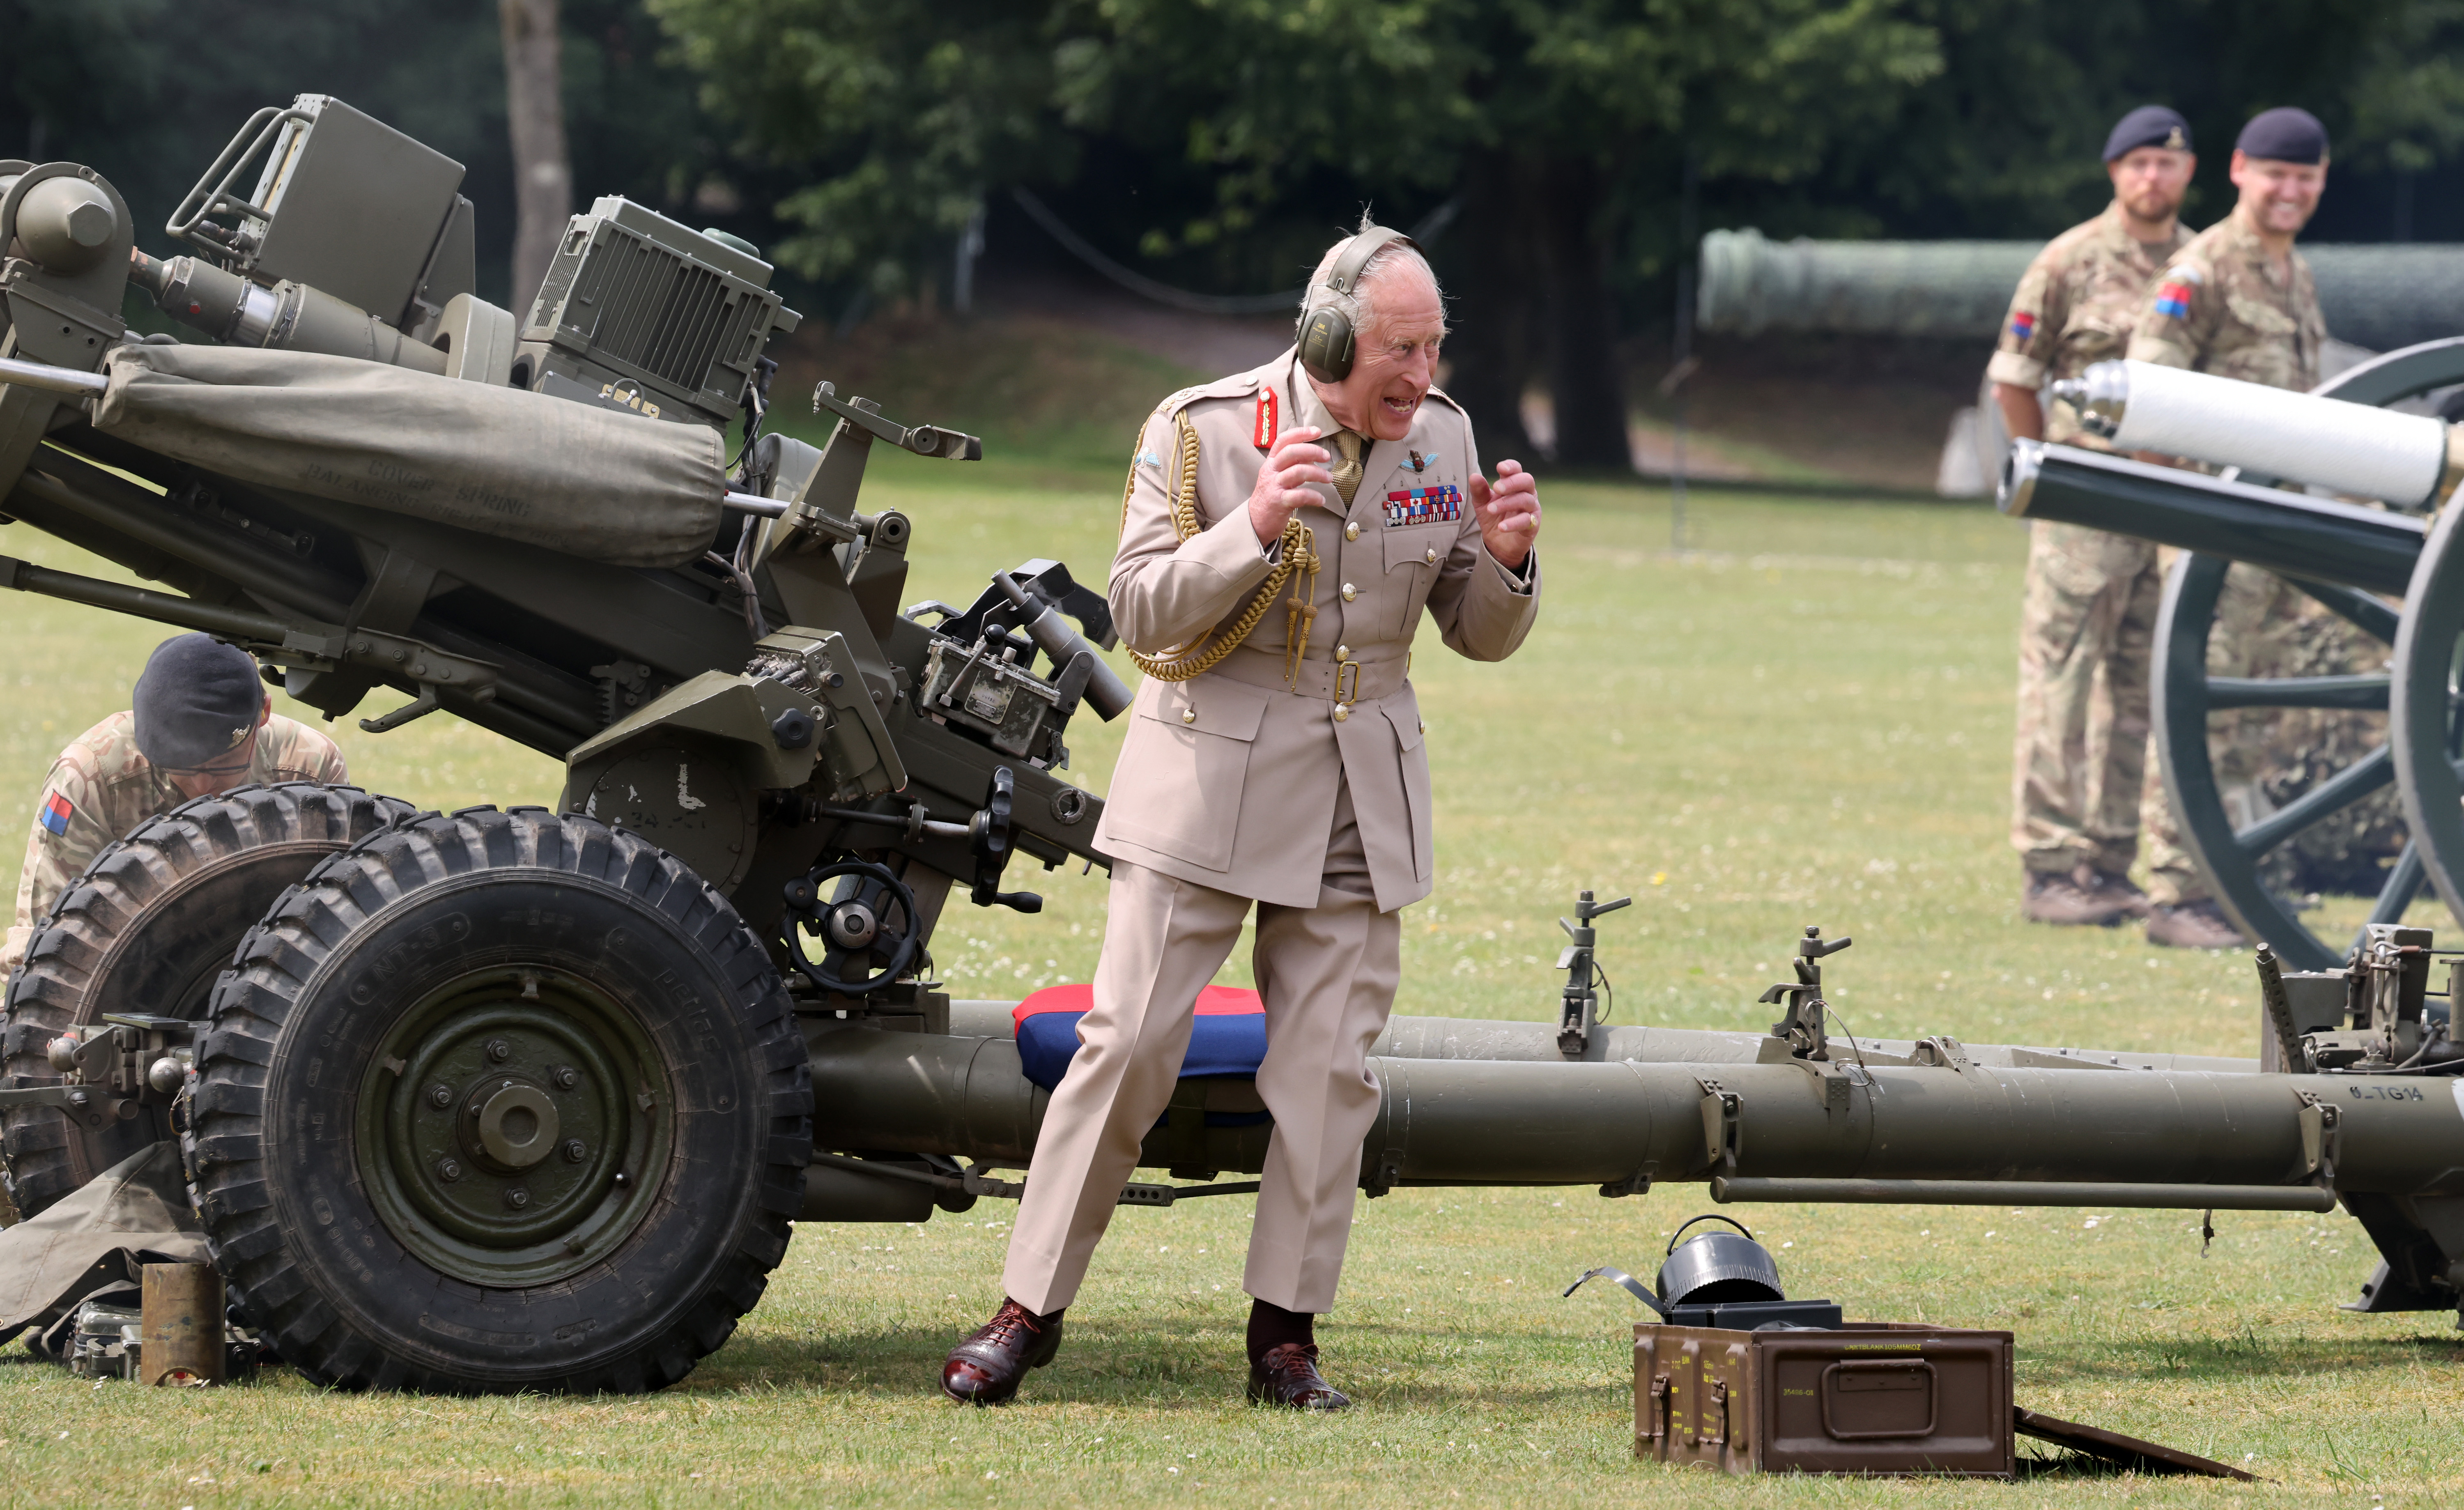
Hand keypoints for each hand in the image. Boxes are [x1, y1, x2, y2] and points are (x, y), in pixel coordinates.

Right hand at [1247, 425, 1330, 544]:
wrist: (1256, 522)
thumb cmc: (1272, 497)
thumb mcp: (1278, 477)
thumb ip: (1293, 465)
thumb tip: (1313, 456)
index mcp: (1271, 462)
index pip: (1283, 441)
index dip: (1300, 433)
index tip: (1317, 431)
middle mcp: (1271, 471)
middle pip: (1291, 452)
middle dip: (1312, 451)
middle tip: (1327, 457)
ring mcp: (1274, 486)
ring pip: (1298, 472)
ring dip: (1318, 473)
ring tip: (1329, 479)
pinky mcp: (1279, 502)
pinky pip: (1300, 495)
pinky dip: (1315, 496)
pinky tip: (1322, 500)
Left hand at [1470, 460, 1538, 566]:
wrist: (1498, 543)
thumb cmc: (1493, 518)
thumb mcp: (1482, 504)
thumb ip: (1479, 491)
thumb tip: (1474, 476)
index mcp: (1515, 485)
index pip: (1517, 470)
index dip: (1511, 466)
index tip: (1500, 467)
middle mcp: (1526, 493)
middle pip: (1527, 480)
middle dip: (1512, 482)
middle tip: (1496, 487)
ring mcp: (1531, 509)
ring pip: (1525, 500)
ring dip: (1507, 503)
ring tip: (1490, 509)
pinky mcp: (1533, 525)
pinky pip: (1527, 521)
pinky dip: (1513, 523)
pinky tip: (1501, 527)